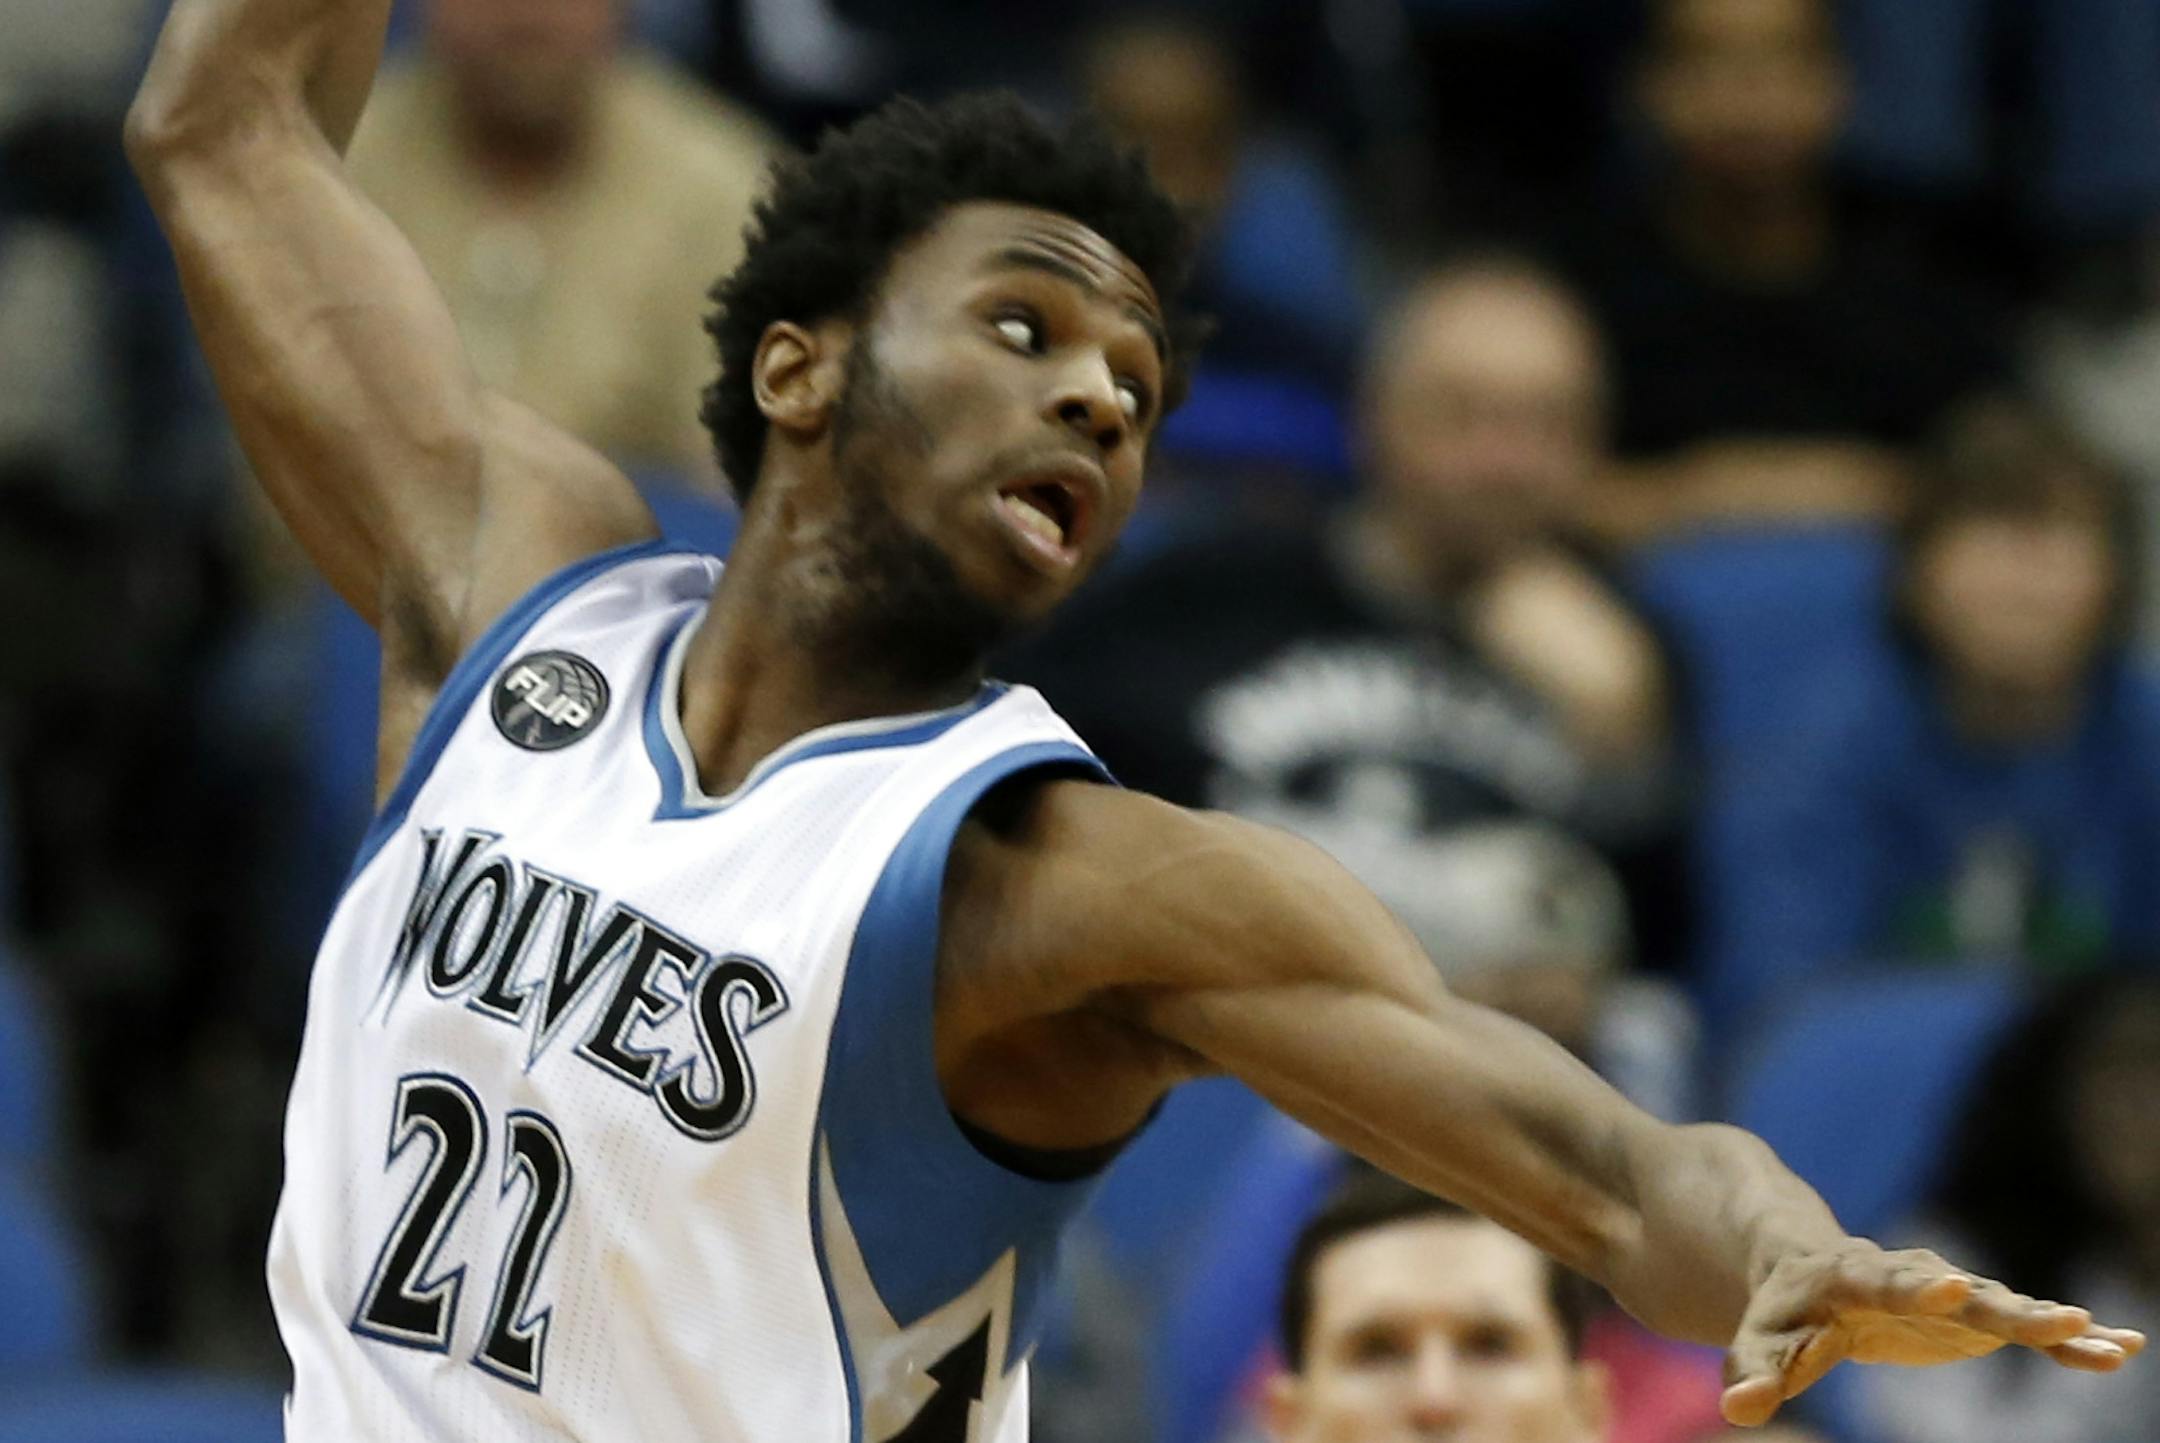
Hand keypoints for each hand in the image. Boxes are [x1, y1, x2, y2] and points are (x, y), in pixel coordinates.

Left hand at [1720, 1242, 2146, 1426]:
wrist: (1808, 1265)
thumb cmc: (1783, 1310)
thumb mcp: (1760, 1339)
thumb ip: (1754, 1370)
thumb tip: (1736, 1408)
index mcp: (1848, 1274)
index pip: (1881, 1280)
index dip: (1913, 1287)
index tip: (1947, 1287)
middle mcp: (1906, 1274)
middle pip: (1954, 1289)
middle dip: (1999, 1303)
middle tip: (2057, 1316)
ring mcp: (1946, 1289)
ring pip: (1999, 1303)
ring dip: (2047, 1321)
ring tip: (2099, 1335)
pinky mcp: (1972, 1312)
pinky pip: (2024, 1324)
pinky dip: (2067, 1337)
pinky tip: (2119, 1346)